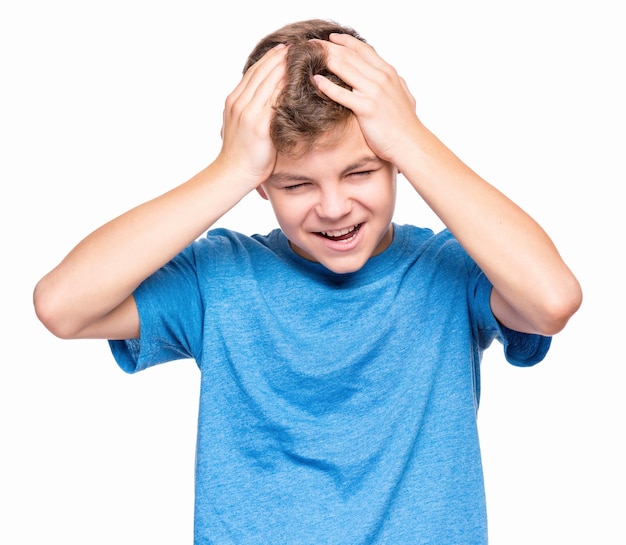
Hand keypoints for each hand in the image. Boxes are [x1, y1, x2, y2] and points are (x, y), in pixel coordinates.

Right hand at [217, 44, 287, 188]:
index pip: (253, 73)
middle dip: (279, 57)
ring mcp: (248, 113)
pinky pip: (274, 100)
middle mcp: (239, 103)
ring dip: (284, 67)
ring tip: (298, 56)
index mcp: (234, 101)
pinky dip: (285, 87)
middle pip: (261, 73)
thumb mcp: (239, 125)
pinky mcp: (259, 125)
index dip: (269, 59)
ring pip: (268, 82)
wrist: (233, 172)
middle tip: (295, 46)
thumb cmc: (240, 154)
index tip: (283, 49)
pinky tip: (297, 80)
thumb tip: (264, 102)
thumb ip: (249, 110)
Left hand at [312, 34, 419, 163]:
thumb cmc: (406, 124)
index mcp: (388, 73)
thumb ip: (397, 83)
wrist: (410, 143)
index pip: (364, 50)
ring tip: (308, 56)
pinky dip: (327, 86)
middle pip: (350, 55)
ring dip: (325, 59)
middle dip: (329, 47)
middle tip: (312, 44)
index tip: (331, 38)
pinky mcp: (366, 108)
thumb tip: (395, 77)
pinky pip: (343, 94)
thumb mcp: (405, 95)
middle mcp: (381, 78)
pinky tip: (315, 80)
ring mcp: (374, 92)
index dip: (346, 42)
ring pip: (345, 68)